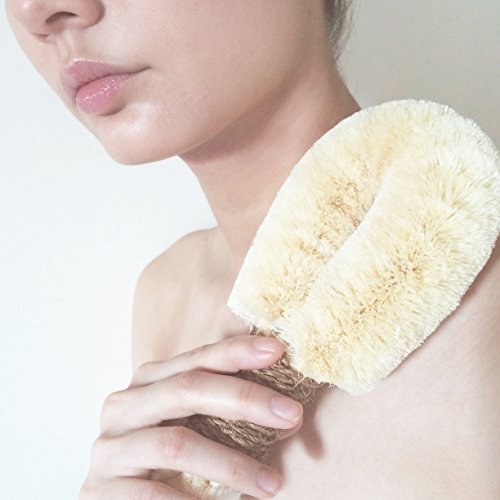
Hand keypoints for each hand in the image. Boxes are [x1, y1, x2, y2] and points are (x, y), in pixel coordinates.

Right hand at [79, 334, 303, 498]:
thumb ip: (221, 408)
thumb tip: (284, 406)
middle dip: (245, 399)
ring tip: (271, 483)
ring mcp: (109, 448)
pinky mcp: (101, 491)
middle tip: (291, 415)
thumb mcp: (191, 423)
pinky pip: (155, 495)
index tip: (277, 351)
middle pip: (187, 390)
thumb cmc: (167, 458)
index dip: (237, 351)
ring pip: (176, 444)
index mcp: (149, 381)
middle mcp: (124, 405)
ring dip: (231, 464)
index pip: (197, 358)